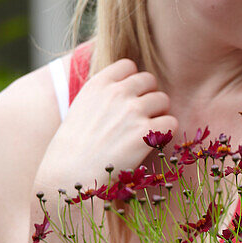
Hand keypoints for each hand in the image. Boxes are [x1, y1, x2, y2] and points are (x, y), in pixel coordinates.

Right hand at [37, 59, 177, 193]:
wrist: (70, 176)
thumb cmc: (73, 149)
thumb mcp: (81, 109)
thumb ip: (103, 94)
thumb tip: (128, 87)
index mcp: (98, 84)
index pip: (128, 65)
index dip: (132, 81)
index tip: (128, 98)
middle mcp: (117, 93)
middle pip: (150, 80)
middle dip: (148, 96)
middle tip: (139, 118)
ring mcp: (133, 111)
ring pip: (163, 100)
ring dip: (158, 115)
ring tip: (143, 133)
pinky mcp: (146, 133)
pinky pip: (171, 122)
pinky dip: (165, 133)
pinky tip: (150, 144)